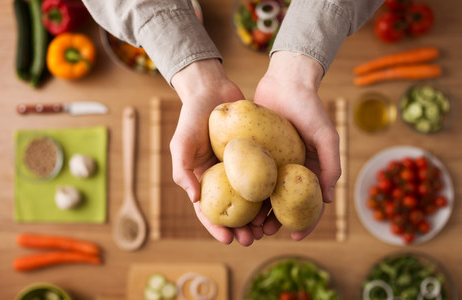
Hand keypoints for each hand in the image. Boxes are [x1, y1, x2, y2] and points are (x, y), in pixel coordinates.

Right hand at [170, 59, 263, 245]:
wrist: (213, 88)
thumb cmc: (192, 116)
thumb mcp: (181, 142)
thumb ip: (182, 169)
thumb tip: (195, 199)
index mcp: (203, 179)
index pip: (207, 211)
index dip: (216, 227)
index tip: (228, 240)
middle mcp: (222, 178)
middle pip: (232, 210)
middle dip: (241, 229)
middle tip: (252, 240)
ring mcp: (241, 168)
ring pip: (251, 199)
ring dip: (258, 217)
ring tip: (268, 229)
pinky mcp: (256, 156)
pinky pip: (265, 177)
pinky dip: (270, 193)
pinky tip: (280, 204)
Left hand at [253, 51, 341, 240]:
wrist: (285, 81)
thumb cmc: (310, 107)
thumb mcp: (326, 135)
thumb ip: (331, 164)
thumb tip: (328, 199)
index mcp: (311, 170)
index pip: (310, 203)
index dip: (306, 223)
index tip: (295, 237)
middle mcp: (292, 170)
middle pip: (283, 204)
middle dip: (274, 222)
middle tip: (262, 233)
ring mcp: (273, 163)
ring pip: (264, 195)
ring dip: (257, 212)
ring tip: (247, 224)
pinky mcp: (256, 153)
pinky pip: (249, 176)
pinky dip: (244, 191)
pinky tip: (234, 202)